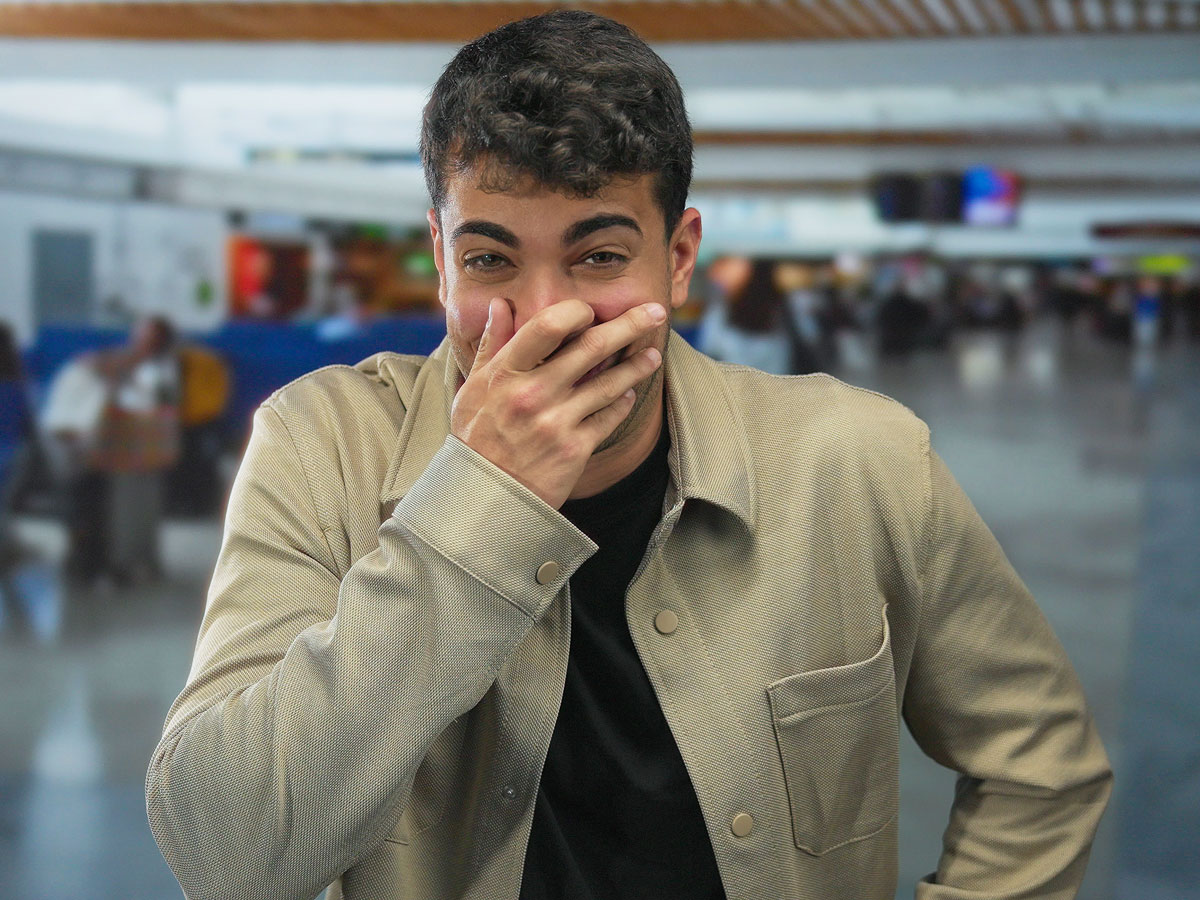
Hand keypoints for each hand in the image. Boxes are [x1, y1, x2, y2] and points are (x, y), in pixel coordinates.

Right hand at [450, 297, 665, 508]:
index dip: (576, 311)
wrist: (484, 497)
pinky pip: (609, 417)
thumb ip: (492, 344)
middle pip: (591, 347)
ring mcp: (556, 422)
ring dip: (637, 364)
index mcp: (505, 373)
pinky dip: (623, 401)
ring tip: (653, 354)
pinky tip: (630, 392)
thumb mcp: (474, 388)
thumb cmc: (477, 437)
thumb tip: (500, 304)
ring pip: (609, 382)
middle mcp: (532, 394)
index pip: (548, 325)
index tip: (591, 310)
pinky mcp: (574, 449)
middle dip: (629, 325)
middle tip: (656, 311)